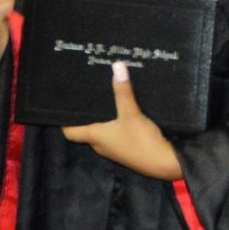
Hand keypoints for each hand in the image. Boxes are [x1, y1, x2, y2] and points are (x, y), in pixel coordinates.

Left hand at [62, 61, 182, 180]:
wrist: (164, 164)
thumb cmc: (140, 141)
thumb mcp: (132, 113)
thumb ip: (124, 92)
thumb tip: (117, 66)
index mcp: (95, 137)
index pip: (70, 132)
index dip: (65, 120)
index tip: (65, 105)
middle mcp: (100, 145)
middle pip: (86, 130)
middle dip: (87, 116)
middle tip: (87, 96)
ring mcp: (114, 149)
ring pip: (102, 133)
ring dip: (103, 121)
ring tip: (105, 101)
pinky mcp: (127, 150)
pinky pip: (115, 135)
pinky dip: (116, 125)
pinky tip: (123, 114)